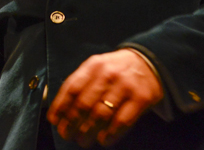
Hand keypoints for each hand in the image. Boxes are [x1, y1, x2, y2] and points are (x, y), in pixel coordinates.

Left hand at [47, 49, 163, 146]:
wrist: (149, 62)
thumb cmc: (116, 69)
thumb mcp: (97, 67)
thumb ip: (80, 83)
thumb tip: (58, 108)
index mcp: (93, 66)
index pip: (72, 88)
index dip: (60, 106)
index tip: (54, 121)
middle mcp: (108, 74)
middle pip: (85, 103)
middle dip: (72, 123)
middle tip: (66, 135)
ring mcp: (125, 87)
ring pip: (102, 114)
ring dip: (89, 131)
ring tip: (82, 141)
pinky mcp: (141, 99)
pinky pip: (122, 121)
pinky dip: (110, 134)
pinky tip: (103, 140)